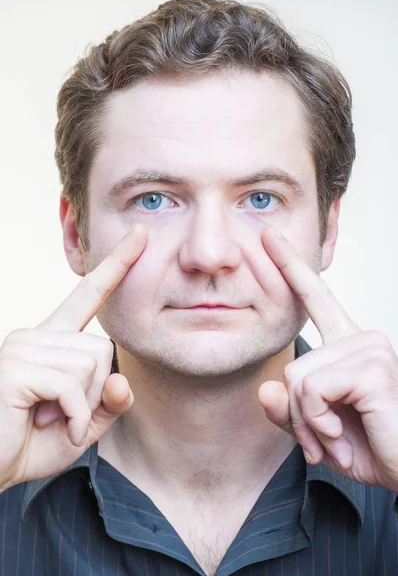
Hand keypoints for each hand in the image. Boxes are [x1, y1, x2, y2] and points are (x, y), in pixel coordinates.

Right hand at [0, 223, 146, 491]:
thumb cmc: (31, 445)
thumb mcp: (84, 424)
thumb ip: (109, 401)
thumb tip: (121, 379)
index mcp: (53, 340)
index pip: (89, 294)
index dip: (117, 265)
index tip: (139, 234)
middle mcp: (35, 334)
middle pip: (102, 348)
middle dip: (95, 391)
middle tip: (64, 414)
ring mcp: (22, 346)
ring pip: (91, 365)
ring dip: (82, 406)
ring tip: (50, 419)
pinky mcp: (16, 366)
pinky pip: (72, 385)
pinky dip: (73, 416)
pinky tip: (50, 425)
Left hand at [258, 226, 397, 492]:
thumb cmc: (366, 447)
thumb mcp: (315, 429)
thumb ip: (288, 410)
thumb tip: (264, 390)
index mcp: (346, 343)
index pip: (314, 296)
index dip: (290, 266)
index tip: (269, 235)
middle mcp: (360, 338)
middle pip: (292, 367)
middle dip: (298, 413)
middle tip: (324, 437)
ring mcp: (369, 349)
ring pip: (297, 380)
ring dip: (308, 421)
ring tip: (336, 437)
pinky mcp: (372, 369)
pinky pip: (312, 390)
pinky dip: (318, 422)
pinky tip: (343, 434)